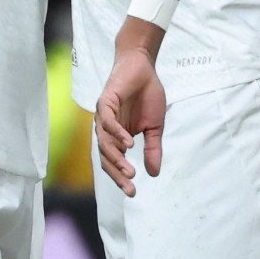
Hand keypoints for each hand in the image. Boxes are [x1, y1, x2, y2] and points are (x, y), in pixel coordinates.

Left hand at [94, 44, 166, 195]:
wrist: (143, 66)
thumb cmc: (148, 94)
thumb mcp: (155, 126)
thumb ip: (153, 148)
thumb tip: (154, 174)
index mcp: (117, 136)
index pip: (115, 162)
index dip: (121, 178)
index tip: (133, 192)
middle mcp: (106, 129)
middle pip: (106, 157)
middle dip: (117, 174)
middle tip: (130, 186)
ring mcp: (104, 116)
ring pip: (104, 142)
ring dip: (116, 158)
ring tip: (129, 171)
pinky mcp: (105, 102)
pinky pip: (107, 122)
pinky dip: (117, 134)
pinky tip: (129, 143)